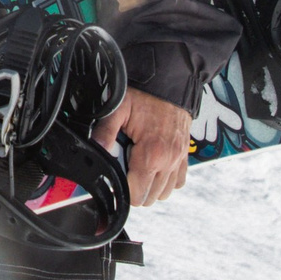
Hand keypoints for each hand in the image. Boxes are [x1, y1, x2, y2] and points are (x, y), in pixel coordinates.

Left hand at [93, 86, 190, 205]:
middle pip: (149, 198)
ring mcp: (179, 159)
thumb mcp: (119, 108)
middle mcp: (168, 161)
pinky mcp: (185, 155)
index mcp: (151, 154)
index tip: (116, 174)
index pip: (136, 194)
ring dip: (150, 186)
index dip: (121, 189)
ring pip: (164, 193)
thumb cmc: (146, 93)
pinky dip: (166, 181)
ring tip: (138, 168)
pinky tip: (154, 167)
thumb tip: (95, 149)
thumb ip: (105, 132)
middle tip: (125, 168)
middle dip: (134, 188)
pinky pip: (178, 182)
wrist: (172, 82)